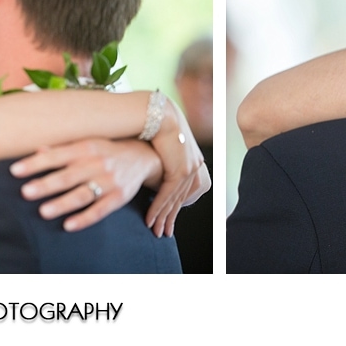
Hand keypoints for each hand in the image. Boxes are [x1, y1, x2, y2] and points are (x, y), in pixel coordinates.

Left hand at [10, 138, 160, 232]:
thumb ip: (63, 149)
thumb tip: (37, 150)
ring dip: (62, 203)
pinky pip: (100, 210)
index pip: (57, 156)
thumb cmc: (106, 151)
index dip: (35, 163)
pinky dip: (84, 219)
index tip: (14, 170)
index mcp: (86, 147)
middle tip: (25, 192)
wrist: (143, 157)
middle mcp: (98, 163)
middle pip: (68, 176)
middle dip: (46, 184)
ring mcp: (109, 181)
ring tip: (43, 212)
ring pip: (82, 194)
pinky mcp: (119, 197)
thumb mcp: (88, 144)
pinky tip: (68, 226)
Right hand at [146, 100, 210, 237]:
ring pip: (176, 200)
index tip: (167, 220)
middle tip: (163, 233)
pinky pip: (169, 195)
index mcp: (193, 158)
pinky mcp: (181, 170)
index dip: (175, 207)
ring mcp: (190, 168)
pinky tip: (151, 219)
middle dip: (171, 218)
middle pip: (182, 198)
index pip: (186, 190)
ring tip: (155, 231)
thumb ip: (162, 160)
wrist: (157, 111)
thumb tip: (155, 170)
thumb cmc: (155, 124)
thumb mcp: (162, 145)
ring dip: (164, 218)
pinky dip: (158, 208)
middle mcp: (195, 165)